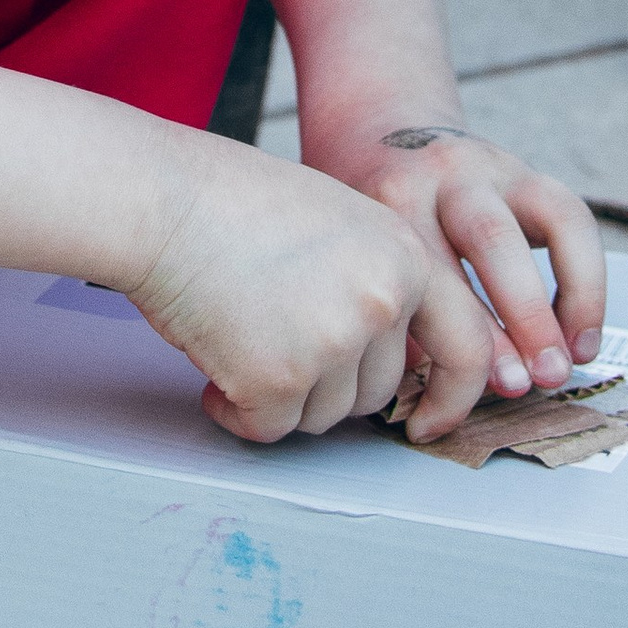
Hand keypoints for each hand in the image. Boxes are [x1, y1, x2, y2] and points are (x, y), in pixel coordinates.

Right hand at [128, 137, 503, 446]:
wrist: (161, 199)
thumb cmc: (232, 204)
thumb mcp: (340, 222)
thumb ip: (378, 280)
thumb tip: (390, 354)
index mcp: (405, 255)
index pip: (466, 347)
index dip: (453, 397)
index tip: (429, 423)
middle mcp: (383, 300)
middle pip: (376, 392)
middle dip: (326, 383)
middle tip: (273, 336)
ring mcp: (335, 341)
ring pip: (324, 417)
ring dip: (282, 395)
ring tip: (239, 332)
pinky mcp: (281, 378)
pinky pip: (269, 429)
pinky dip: (237, 410)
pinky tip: (213, 362)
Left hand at [306, 121, 606, 416]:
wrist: (378, 129)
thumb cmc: (366, 211)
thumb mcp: (358, 248)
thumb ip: (392, 307)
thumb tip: (433, 398)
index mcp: (392, 198)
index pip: (428, 277)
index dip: (448, 349)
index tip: (449, 412)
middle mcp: (445, 175)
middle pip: (489, 237)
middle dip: (522, 316)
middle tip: (538, 380)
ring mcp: (493, 168)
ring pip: (550, 218)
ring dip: (570, 297)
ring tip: (573, 359)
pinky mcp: (529, 173)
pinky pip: (574, 219)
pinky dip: (588, 279)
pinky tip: (582, 333)